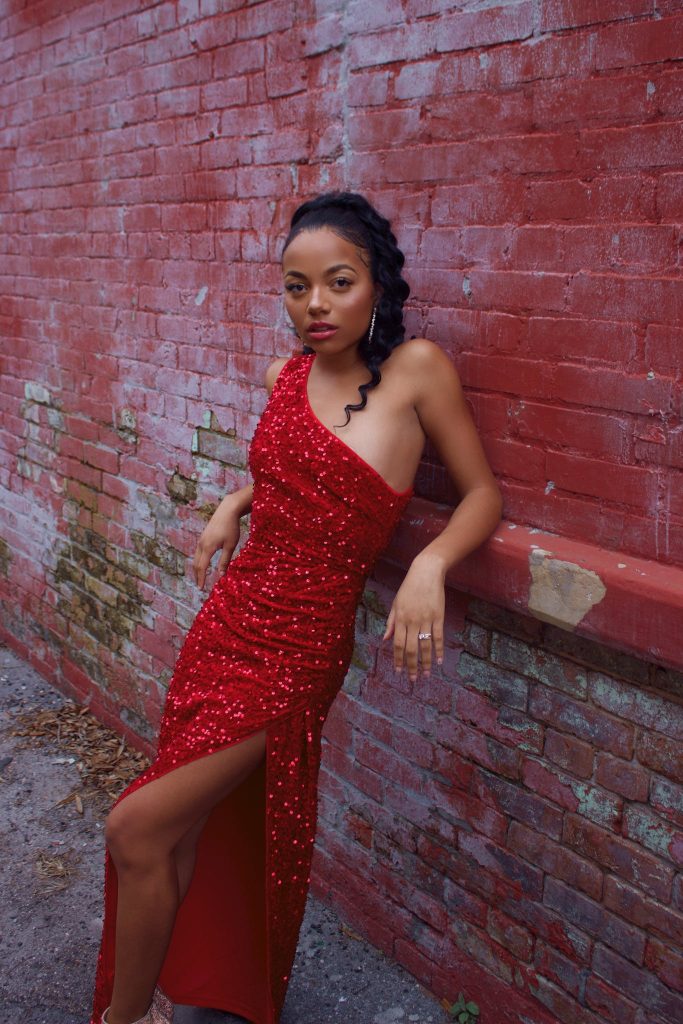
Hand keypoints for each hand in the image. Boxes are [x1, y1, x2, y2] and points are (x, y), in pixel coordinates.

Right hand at [193, 499, 241, 588]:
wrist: (227, 510)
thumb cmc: (231, 528)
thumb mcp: (231, 546)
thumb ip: (224, 561)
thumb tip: (221, 576)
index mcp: (208, 548)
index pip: (202, 567)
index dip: (201, 579)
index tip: (201, 588)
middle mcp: (201, 544)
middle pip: (196, 564)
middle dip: (197, 576)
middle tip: (200, 586)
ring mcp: (201, 540)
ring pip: (196, 557)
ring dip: (197, 568)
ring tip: (200, 577)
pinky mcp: (203, 537)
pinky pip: (198, 552)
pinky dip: (199, 561)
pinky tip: (203, 563)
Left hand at [382, 554, 444, 681]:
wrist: (426, 572)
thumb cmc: (408, 587)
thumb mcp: (395, 603)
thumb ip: (391, 622)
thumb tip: (385, 639)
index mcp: (400, 618)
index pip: (397, 644)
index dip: (397, 659)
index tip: (398, 671)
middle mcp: (412, 621)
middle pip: (410, 648)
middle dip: (411, 666)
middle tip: (413, 679)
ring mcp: (426, 619)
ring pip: (425, 646)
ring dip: (425, 662)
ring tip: (426, 675)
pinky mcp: (438, 616)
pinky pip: (438, 637)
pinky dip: (438, 650)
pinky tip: (439, 661)